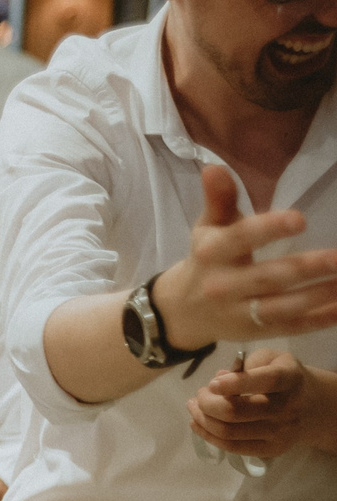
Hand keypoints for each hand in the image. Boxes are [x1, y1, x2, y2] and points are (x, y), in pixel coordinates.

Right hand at [150, 167, 336, 350]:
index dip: (269, 230)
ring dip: (319, 295)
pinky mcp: (252, 333)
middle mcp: (222, 286)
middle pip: (268, 277)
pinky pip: (289, 328)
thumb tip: (214, 167)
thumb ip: (218, 199)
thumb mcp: (207, 228)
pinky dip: (318, 320)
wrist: (182, 312)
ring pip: (282, 307)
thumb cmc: (205, 260)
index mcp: (211, 254)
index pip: (240, 239)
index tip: (300, 220)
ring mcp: (238, 314)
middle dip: (307, 267)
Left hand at [187, 352, 334, 458]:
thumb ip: (246, 364)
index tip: (212, 383)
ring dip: (202, 419)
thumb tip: (220, 378)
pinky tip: (198, 423)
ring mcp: (280, 432)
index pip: (265, 381)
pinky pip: (231, 447)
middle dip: (207, 403)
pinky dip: (208, 435)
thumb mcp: (272, 358)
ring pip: (228, 431)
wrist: (312, 406)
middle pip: (235, 411)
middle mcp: (288, 407)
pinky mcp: (271, 450)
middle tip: (200, 394)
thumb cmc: (283, 376)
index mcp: (290, 378)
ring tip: (195, 407)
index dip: (234, 383)